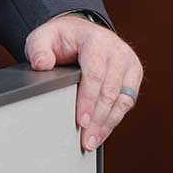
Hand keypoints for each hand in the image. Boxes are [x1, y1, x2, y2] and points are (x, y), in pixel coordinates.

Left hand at [24, 15, 142, 151]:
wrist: (80, 32)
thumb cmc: (62, 37)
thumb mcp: (44, 36)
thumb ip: (38, 48)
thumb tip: (41, 64)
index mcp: (95, 39)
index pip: (95, 73)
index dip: (88, 99)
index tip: (82, 120)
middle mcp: (116, 49)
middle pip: (109, 90)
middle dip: (98, 118)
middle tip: (86, 139)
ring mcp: (127, 62)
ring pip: (122, 99)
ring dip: (107, 124)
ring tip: (92, 141)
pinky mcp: (133, 74)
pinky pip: (127, 102)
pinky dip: (114, 119)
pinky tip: (102, 131)